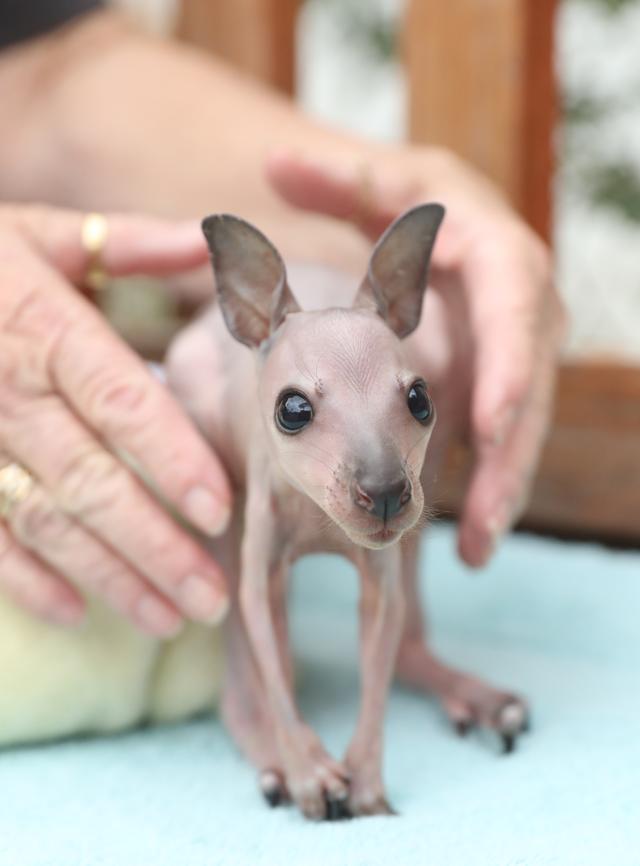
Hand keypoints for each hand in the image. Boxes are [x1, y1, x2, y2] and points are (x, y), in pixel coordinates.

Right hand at [0, 205, 230, 633]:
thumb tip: (210, 240)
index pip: (121, 400)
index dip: (171, 457)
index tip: (221, 510)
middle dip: (154, 546)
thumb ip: (126, 244)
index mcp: (45, 328)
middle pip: (90, 480)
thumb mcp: (43, 235)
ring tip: (169, 620)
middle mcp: (7, 392)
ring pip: (45, 520)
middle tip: (212, 597)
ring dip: (108, 576)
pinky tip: (78, 614)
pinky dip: (26, 581)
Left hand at [267, 148, 564, 565]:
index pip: (515, 309)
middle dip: (511, 456)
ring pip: (522, 427)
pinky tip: (469, 545)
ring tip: (476, 554)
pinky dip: (488, 487)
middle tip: (485, 524)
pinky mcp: (503, 384)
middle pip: (530, 387)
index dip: (508, 368)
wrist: (439, 224)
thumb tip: (274, 163)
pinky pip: (502, 440)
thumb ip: (335, 179)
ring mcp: (517, 352)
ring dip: (504, 490)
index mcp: (498, 254)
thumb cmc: (407, 203)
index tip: (488, 424)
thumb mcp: (378, 182)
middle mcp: (523, 309)